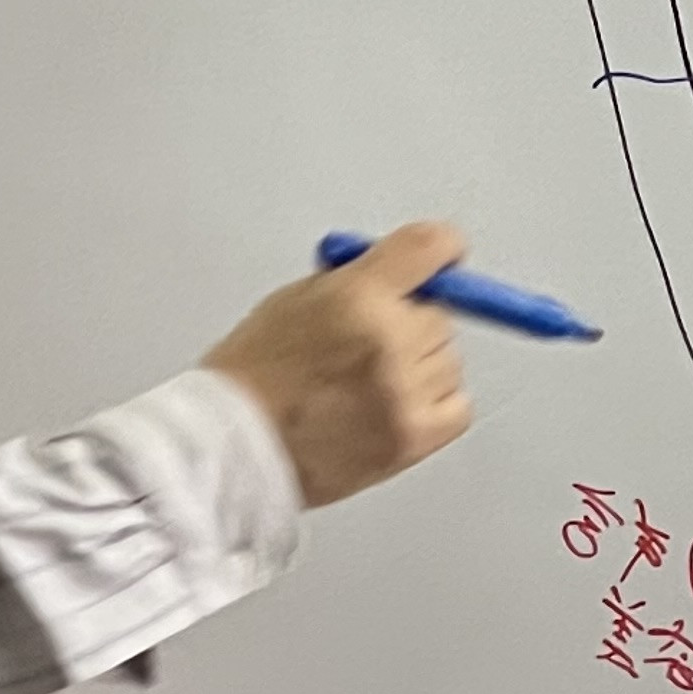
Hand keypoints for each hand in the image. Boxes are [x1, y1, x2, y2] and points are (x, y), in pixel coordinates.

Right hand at [200, 219, 475, 508]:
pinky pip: (457, 408)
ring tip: (370, 383)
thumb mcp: (295, 300)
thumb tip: (403, 277)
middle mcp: (389, 341)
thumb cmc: (253, 378)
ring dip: (421, 366)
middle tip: (371, 343)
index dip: (442, 249)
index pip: (430, 248)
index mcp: (358, 296)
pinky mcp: (412, 437)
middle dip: (411, 323)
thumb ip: (356, 282)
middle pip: (439, 313)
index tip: (444, 255)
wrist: (234, 446)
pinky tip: (396, 406)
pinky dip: (436, 404)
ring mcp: (404, 392)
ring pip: (449, 361)